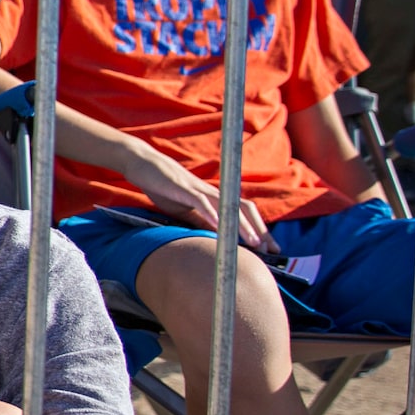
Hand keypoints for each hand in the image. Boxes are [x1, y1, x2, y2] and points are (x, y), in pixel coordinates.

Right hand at [126, 143, 270, 251]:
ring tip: (254, 242)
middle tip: (272, 249)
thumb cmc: (163, 186)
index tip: (270, 249)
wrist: (143, 165)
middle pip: (244, 208)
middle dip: (260, 229)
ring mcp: (200, 190)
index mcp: (215, 198)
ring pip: (227, 206)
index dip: (259, 230)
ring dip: (242, 225)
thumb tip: (217, 237)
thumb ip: (200, 221)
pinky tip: (220, 227)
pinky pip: (202, 203)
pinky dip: (212, 215)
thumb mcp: (184, 209)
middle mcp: (213, 192)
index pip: (243, 213)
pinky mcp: (184, 189)